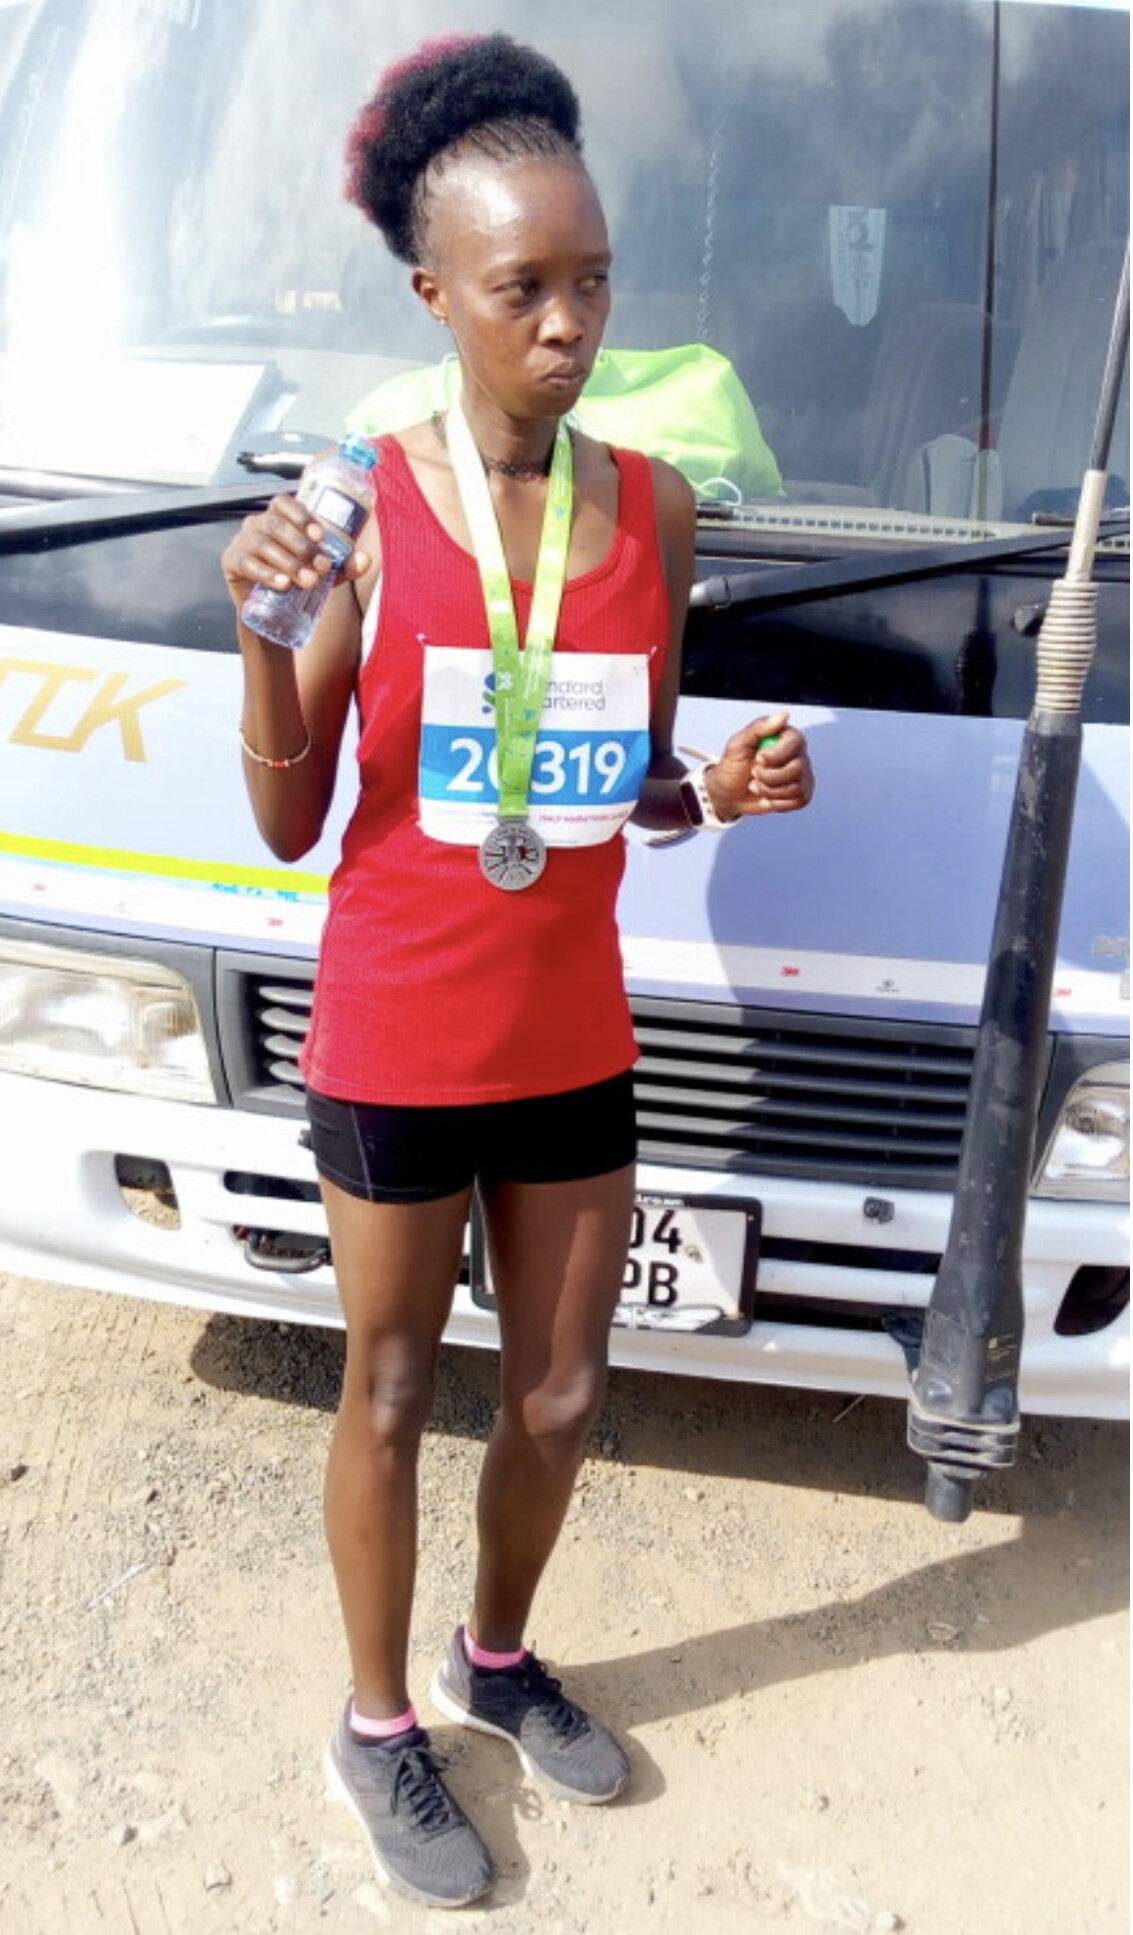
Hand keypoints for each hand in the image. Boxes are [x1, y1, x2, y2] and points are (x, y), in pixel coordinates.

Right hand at [221, 492, 371, 613]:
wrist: (273, 611)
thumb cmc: (297, 580)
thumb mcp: (324, 573)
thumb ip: (345, 566)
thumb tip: (365, 560)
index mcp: (279, 518)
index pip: (284, 503)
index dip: (300, 515)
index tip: (320, 535)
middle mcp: (258, 524)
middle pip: (276, 525)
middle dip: (302, 546)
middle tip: (321, 567)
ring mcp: (242, 541)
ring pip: (263, 543)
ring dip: (288, 562)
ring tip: (307, 581)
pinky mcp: (231, 562)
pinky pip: (246, 562)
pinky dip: (266, 573)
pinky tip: (282, 583)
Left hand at [701, 712, 813, 819]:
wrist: (728, 793)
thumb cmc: (733, 766)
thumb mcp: (738, 744)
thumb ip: (758, 728)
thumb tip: (783, 715)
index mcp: (785, 737)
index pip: (795, 742)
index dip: (777, 754)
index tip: (758, 758)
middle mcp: (798, 754)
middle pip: (797, 768)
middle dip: (769, 777)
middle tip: (754, 774)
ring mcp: (802, 775)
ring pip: (796, 788)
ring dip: (770, 791)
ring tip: (757, 786)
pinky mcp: (801, 794)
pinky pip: (797, 801)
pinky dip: (777, 802)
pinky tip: (767, 796)